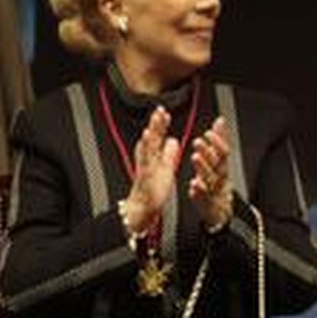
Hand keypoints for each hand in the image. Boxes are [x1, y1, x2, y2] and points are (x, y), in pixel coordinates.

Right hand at [122, 106, 177, 235]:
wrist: (143, 208)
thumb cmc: (153, 188)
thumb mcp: (165, 167)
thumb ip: (169, 153)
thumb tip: (173, 139)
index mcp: (153, 156)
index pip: (157, 137)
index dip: (160, 124)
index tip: (164, 111)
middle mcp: (147, 159)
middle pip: (151, 139)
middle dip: (155, 124)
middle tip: (159, 109)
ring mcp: (145, 167)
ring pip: (147, 148)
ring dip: (151, 134)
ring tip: (154, 121)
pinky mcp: (145, 177)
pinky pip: (146, 163)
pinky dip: (147, 152)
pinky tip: (148, 142)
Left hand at [189, 117, 233, 230]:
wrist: (220, 210)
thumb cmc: (218, 182)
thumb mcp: (220, 161)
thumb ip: (220, 141)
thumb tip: (220, 121)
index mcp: (222, 165)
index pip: (223, 151)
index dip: (218, 141)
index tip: (209, 132)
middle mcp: (220, 176)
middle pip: (217, 162)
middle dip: (208, 151)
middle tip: (198, 141)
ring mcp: (214, 189)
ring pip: (210, 177)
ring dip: (203, 166)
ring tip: (195, 157)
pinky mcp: (207, 201)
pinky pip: (204, 195)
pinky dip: (199, 190)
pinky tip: (194, 184)